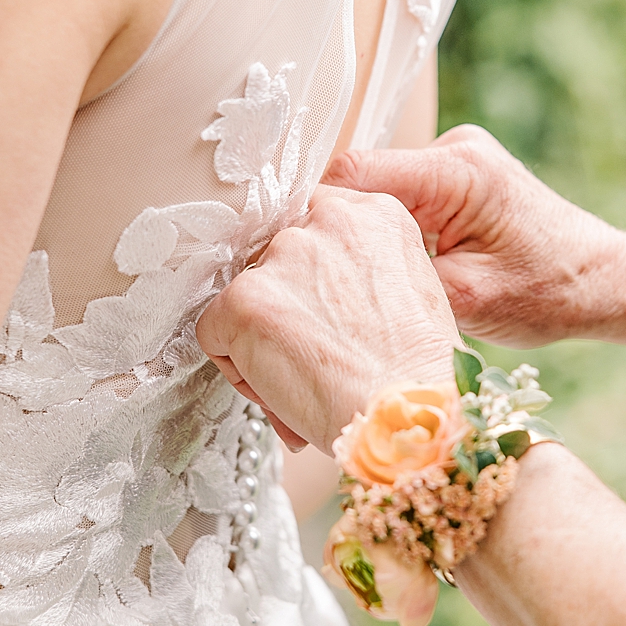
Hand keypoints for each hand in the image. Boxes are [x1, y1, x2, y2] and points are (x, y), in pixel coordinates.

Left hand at [195, 187, 459, 453]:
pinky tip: (278, 386)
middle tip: (315, 354)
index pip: (309, 229)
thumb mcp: (405, 290)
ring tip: (302, 376)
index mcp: (369, 214)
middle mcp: (324, 221)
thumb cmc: (414, 372)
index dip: (308, 280)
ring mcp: (282, 256)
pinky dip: (236, 367)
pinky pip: (212, 331)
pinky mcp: (245, 297)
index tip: (321, 313)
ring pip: (242, 297)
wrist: (409, 411)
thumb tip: (310, 292)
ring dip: (260, 338)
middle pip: (272, 262)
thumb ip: (355, 271)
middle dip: (285, 310)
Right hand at [320, 125, 625, 348]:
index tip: (289, 256)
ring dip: (361, 233)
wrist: (604, 282)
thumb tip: (330, 281)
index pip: (354, 174)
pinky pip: (396, 198)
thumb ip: (395, 281)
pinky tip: (388, 268)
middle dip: (335, 229)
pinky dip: (384, 232)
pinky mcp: (453, 177)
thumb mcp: (464, 303)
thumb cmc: (551, 295)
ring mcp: (453, 159)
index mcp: (457, 172)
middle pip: (358, 181)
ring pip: (373, 192)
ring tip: (359, 280)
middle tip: (319, 280)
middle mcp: (453, 151)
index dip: (313, 215)